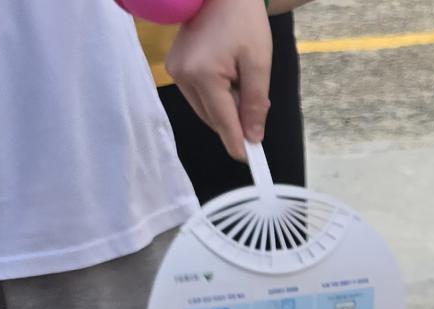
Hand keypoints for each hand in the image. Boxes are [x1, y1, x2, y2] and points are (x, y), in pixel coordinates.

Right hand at [167, 0, 274, 161]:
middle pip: (213, 118)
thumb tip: (252, 136)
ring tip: (243, 81)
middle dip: (236, 120)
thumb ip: (255, 103)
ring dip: (226, 108)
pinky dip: (216, 96)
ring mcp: (175, 70)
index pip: (222, 120)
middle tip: (258, 105)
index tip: (250, 161)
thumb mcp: (258, 64)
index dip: (237, 142)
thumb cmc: (243, 22)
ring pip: (205, 109)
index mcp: (203, 74)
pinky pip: (199, 95)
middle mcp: (183, 75)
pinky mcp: (175, 66)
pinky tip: (229, 78)